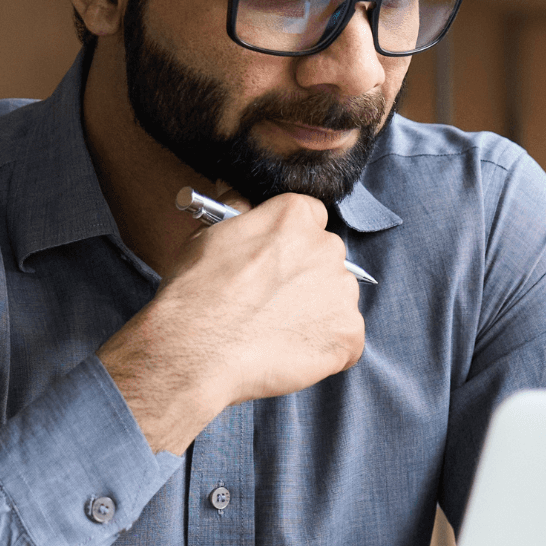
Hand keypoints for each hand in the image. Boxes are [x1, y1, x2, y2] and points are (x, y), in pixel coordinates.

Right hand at [99, 190, 364, 455]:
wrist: (198, 351)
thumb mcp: (208, 234)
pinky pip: (345, 340)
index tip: (274, 262)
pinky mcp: (349, 334)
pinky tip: (290, 353)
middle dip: (306, 277)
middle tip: (271, 302)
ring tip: (276, 331)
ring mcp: (342, 292)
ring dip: (317, 312)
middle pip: (327, 258)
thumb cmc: (196, 293)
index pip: (310, 218)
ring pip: (338, 299)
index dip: (291, 242)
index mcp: (295, 215)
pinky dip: (324, 349)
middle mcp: (327, 246)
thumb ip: (236, 211)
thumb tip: (236, 192)